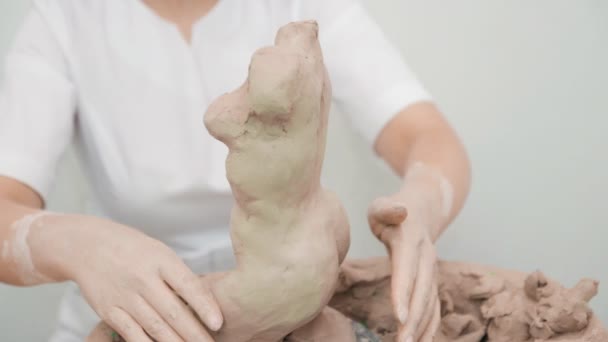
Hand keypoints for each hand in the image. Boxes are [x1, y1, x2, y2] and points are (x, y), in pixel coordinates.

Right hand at [33, 215, 221, 341]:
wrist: (88, 246)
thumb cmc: (133, 249)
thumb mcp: (160, 252)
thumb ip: (179, 276)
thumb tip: (205, 302)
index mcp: (161, 260)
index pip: (188, 285)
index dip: (205, 306)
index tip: (218, 323)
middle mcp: (143, 279)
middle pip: (173, 312)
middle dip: (195, 333)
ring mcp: (125, 296)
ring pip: (155, 326)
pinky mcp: (109, 311)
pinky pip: (131, 333)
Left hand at [368, 197, 440, 341]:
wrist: (421, 211)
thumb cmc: (391, 211)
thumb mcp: (382, 206)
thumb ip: (387, 208)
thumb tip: (400, 210)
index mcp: (410, 241)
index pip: (407, 269)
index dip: (403, 292)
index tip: (399, 317)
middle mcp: (426, 259)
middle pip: (421, 292)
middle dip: (413, 318)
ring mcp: (432, 271)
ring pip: (430, 303)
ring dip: (422, 327)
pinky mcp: (432, 281)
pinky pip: (434, 307)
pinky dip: (430, 326)